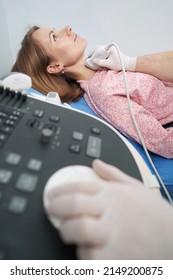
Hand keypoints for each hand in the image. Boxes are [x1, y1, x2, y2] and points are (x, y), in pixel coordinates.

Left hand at [44, 160, 172, 258]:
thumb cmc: (154, 214)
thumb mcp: (135, 188)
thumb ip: (112, 175)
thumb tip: (96, 163)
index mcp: (113, 194)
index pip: (79, 187)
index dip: (60, 190)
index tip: (51, 195)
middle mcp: (111, 212)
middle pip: (72, 206)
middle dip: (56, 208)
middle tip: (52, 211)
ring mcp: (112, 236)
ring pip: (76, 232)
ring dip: (68, 232)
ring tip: (70, 231)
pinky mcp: (114, 259)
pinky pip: (86, 257)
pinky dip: (82, 253)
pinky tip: (88, 248)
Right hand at [93, 44, 136, 70]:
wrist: (128, 64)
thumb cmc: (120, 64)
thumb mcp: (109, 64)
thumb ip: (100, 62)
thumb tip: (94, 60)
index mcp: (109, 47)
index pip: (98, 48)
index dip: (92, 53)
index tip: (88, 57)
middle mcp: (109, 47)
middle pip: (98, 49)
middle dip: (94, 54)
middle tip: (89, 59)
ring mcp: (110, 49)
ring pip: (100, 52)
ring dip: (97, 56)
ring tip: (93, 61)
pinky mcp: (111, 53)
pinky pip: (103, 54)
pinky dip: (100, 57)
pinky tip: (99, 61)